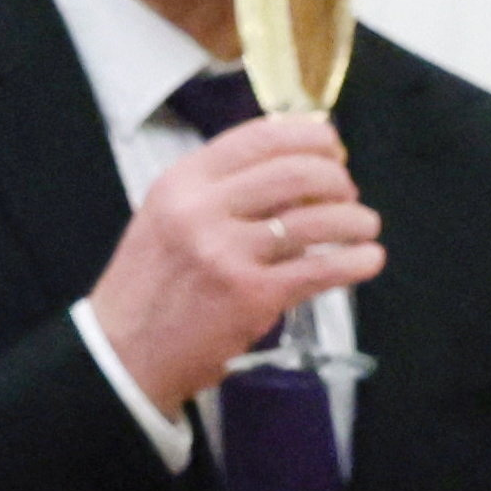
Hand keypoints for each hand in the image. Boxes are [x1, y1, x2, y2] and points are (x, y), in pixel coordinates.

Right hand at [83, 113, 387, 414]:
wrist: (122, 354)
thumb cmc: (149, 289)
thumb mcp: (167, 219)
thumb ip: (218, 192)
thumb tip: (292, 174)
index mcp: (181, 183)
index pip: (259, 137)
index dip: (308, 136)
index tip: (331, 147)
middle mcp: (201, 210)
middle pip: (295, 171)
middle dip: (337, 178)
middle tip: (348, 192)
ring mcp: (226, 253)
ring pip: (315, 219)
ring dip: (354, 219)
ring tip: (365, 226)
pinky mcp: (250, 296)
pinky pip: (319, 270)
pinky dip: (355, 262)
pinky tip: (367, 260)